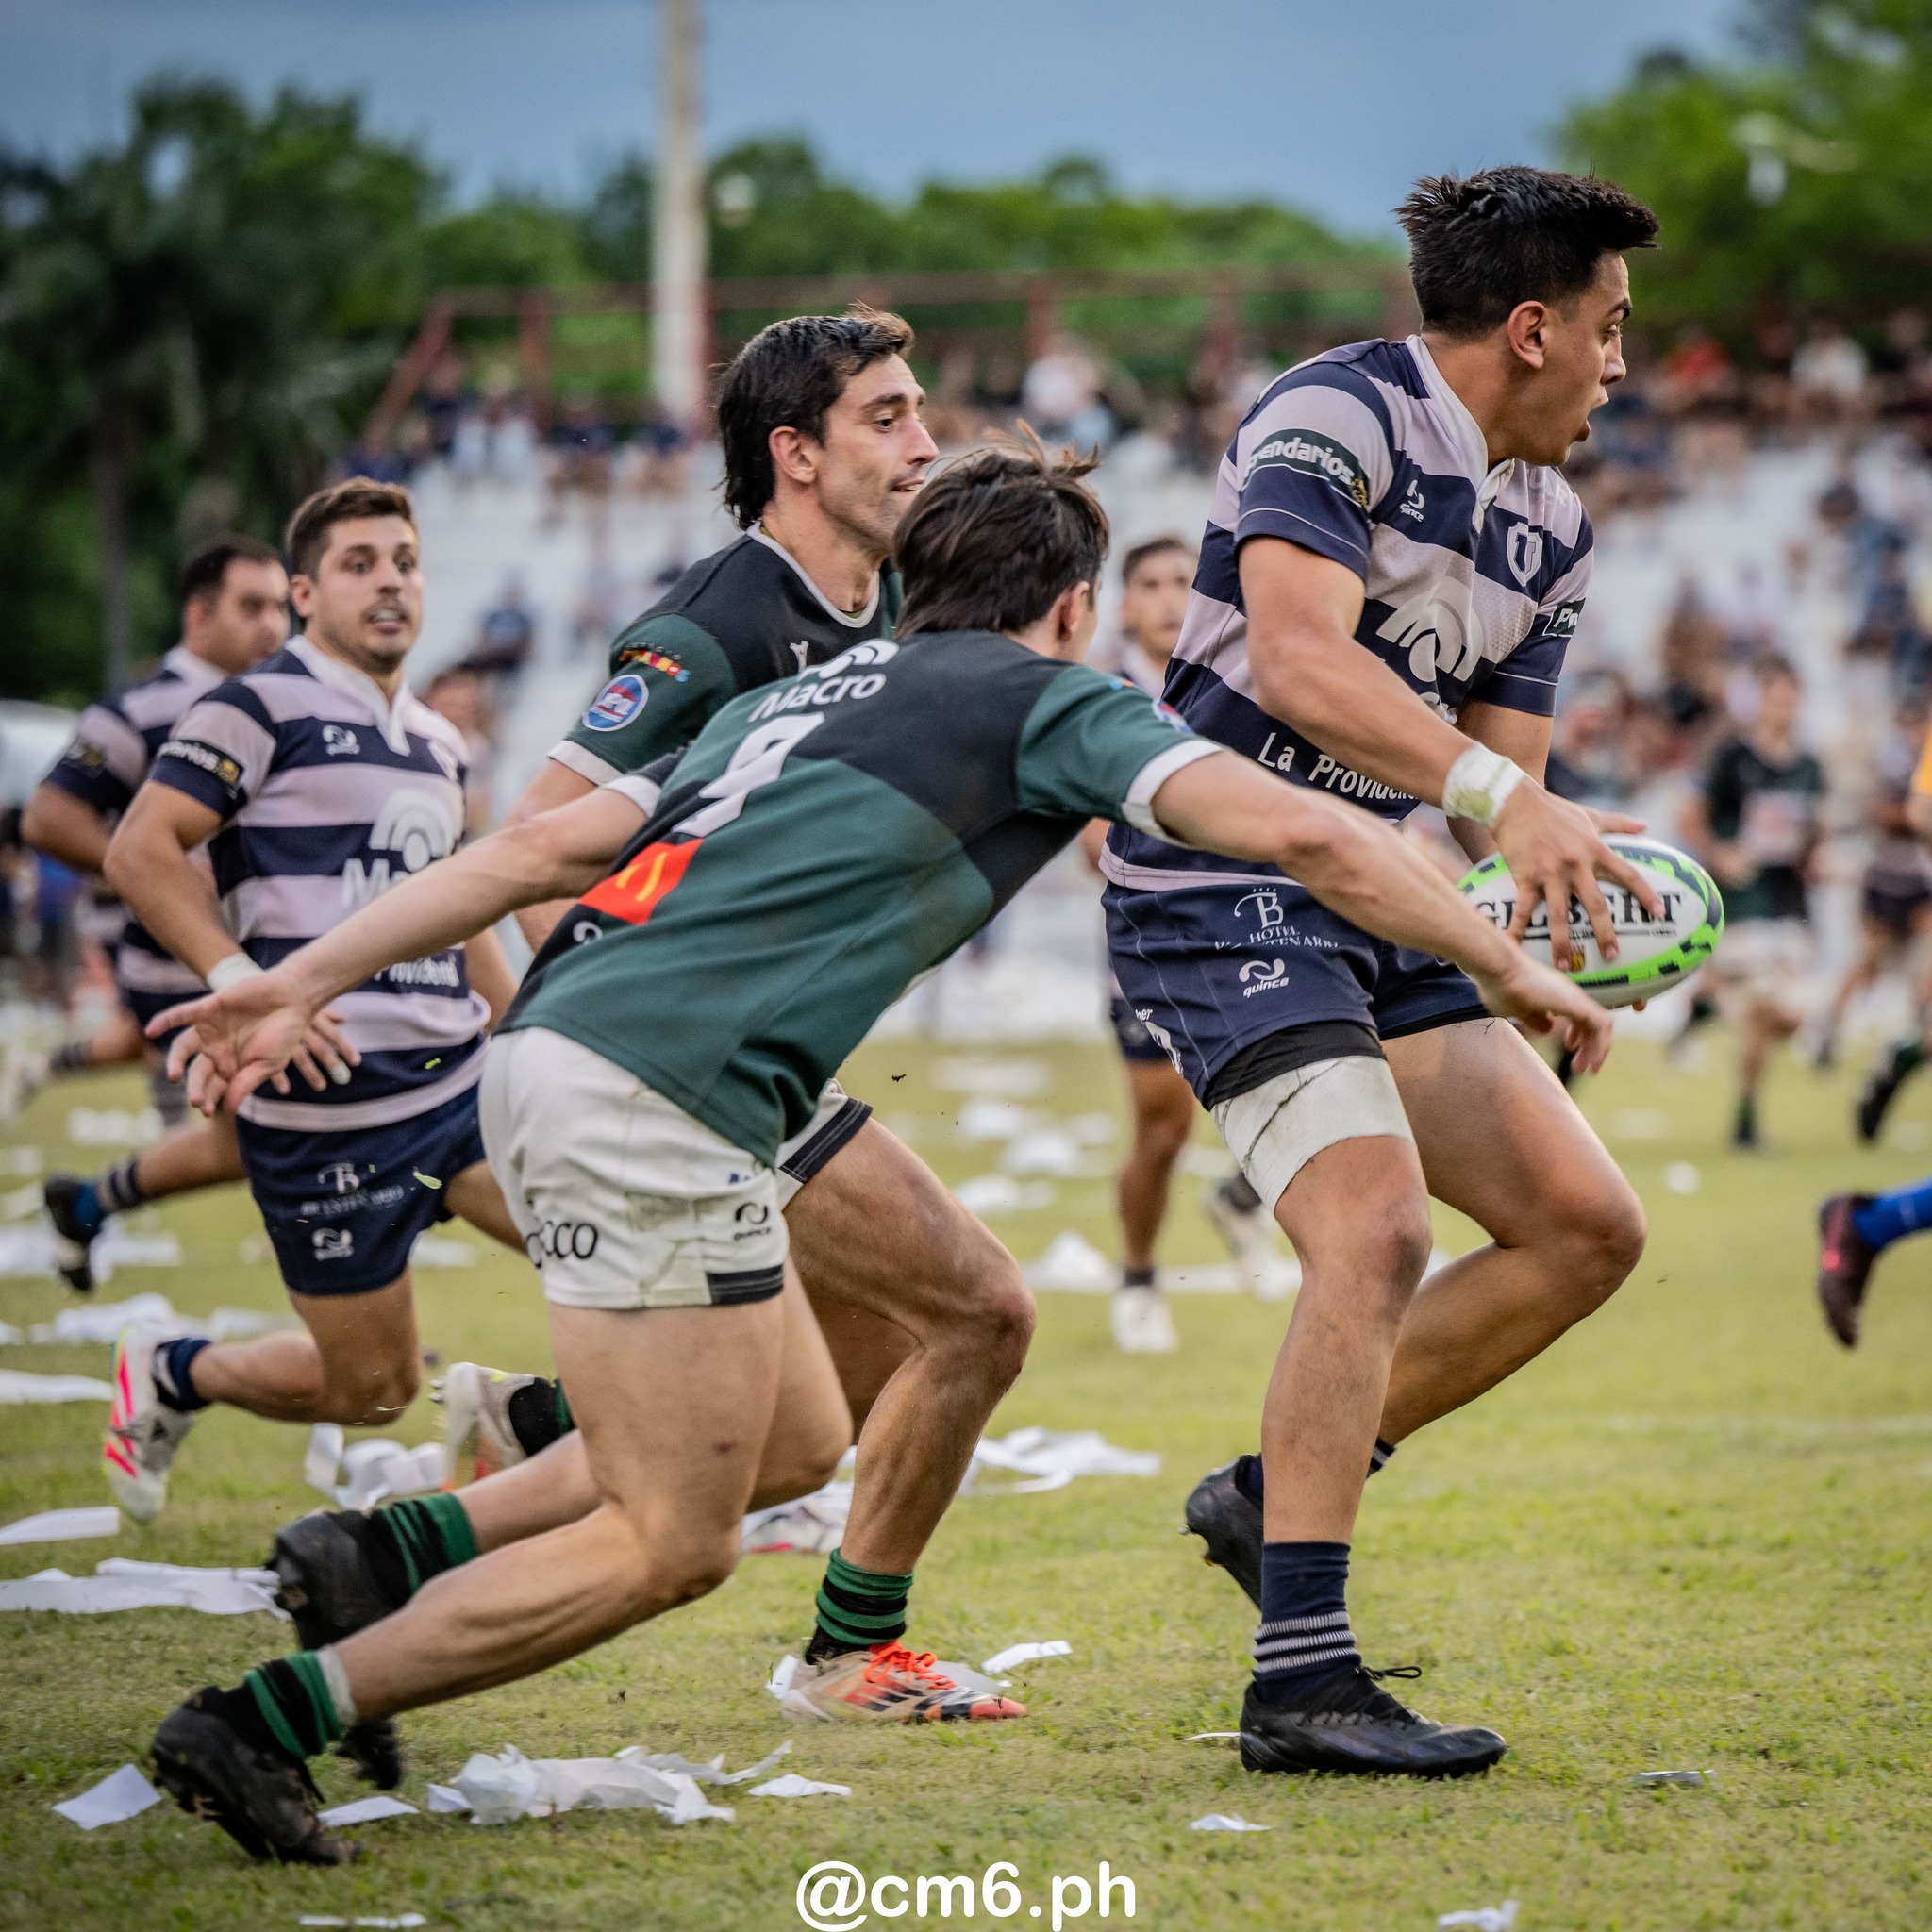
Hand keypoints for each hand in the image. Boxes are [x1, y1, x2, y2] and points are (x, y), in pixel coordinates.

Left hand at [148, 974, 357, 1113]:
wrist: (293, 998)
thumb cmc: (285, 1033)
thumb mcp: (269, 1064)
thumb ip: (247, 1083)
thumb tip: (229, 1108)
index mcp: (231, 1066)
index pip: (213, 1087)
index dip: (208, 1099)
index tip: (207, 1111)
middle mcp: (216, 1049)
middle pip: (197, 1071)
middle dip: (196, 1087)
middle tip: (196, 1101)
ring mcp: (210, 1029)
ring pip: (183, 1047)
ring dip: (175, 1061)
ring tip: (173, 1076)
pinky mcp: (208, 1008)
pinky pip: (180, 1015)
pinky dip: (164, 1021)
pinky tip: (151, 1031)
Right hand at [1469, 942, 1616, 1076]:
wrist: (1500, 969)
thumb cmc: (1500, 987)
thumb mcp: (1517, 1011)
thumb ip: (1535, 1020)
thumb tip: (1548, 1030)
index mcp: (1555, 995)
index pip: (1577, 1016)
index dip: (1576, 1034)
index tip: (1568, 1047)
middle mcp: (1568, 995)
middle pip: (1590, 1023)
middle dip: (1587, 1046)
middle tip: (1580, 1066)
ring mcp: (1575, 998)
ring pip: (1599, 1026)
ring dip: (1596, 1049)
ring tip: (1588, 1070)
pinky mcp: (1578, 1004)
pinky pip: (1602, 1026)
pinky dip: (1601, 1045)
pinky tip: (1593, 1062)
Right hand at [1492, 783, 1663, 964]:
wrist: (1516, 801)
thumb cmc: (1554, 809)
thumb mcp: (1590, 815)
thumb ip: (1619, 823)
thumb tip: (1646, 826)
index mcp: (1595, 850)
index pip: (1628, 874)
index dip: (1645, 894)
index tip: (1659, 914)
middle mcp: (1577, 864)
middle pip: (1596, 904)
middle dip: (1605, 933)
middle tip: (1612, 956)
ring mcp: (1550, 873)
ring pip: (1560, 914)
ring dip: (1562, 942)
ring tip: (1563, 967)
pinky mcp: (1526, 876)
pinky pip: (1524, 909)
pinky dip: (1518, 929)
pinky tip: (1514, 947)